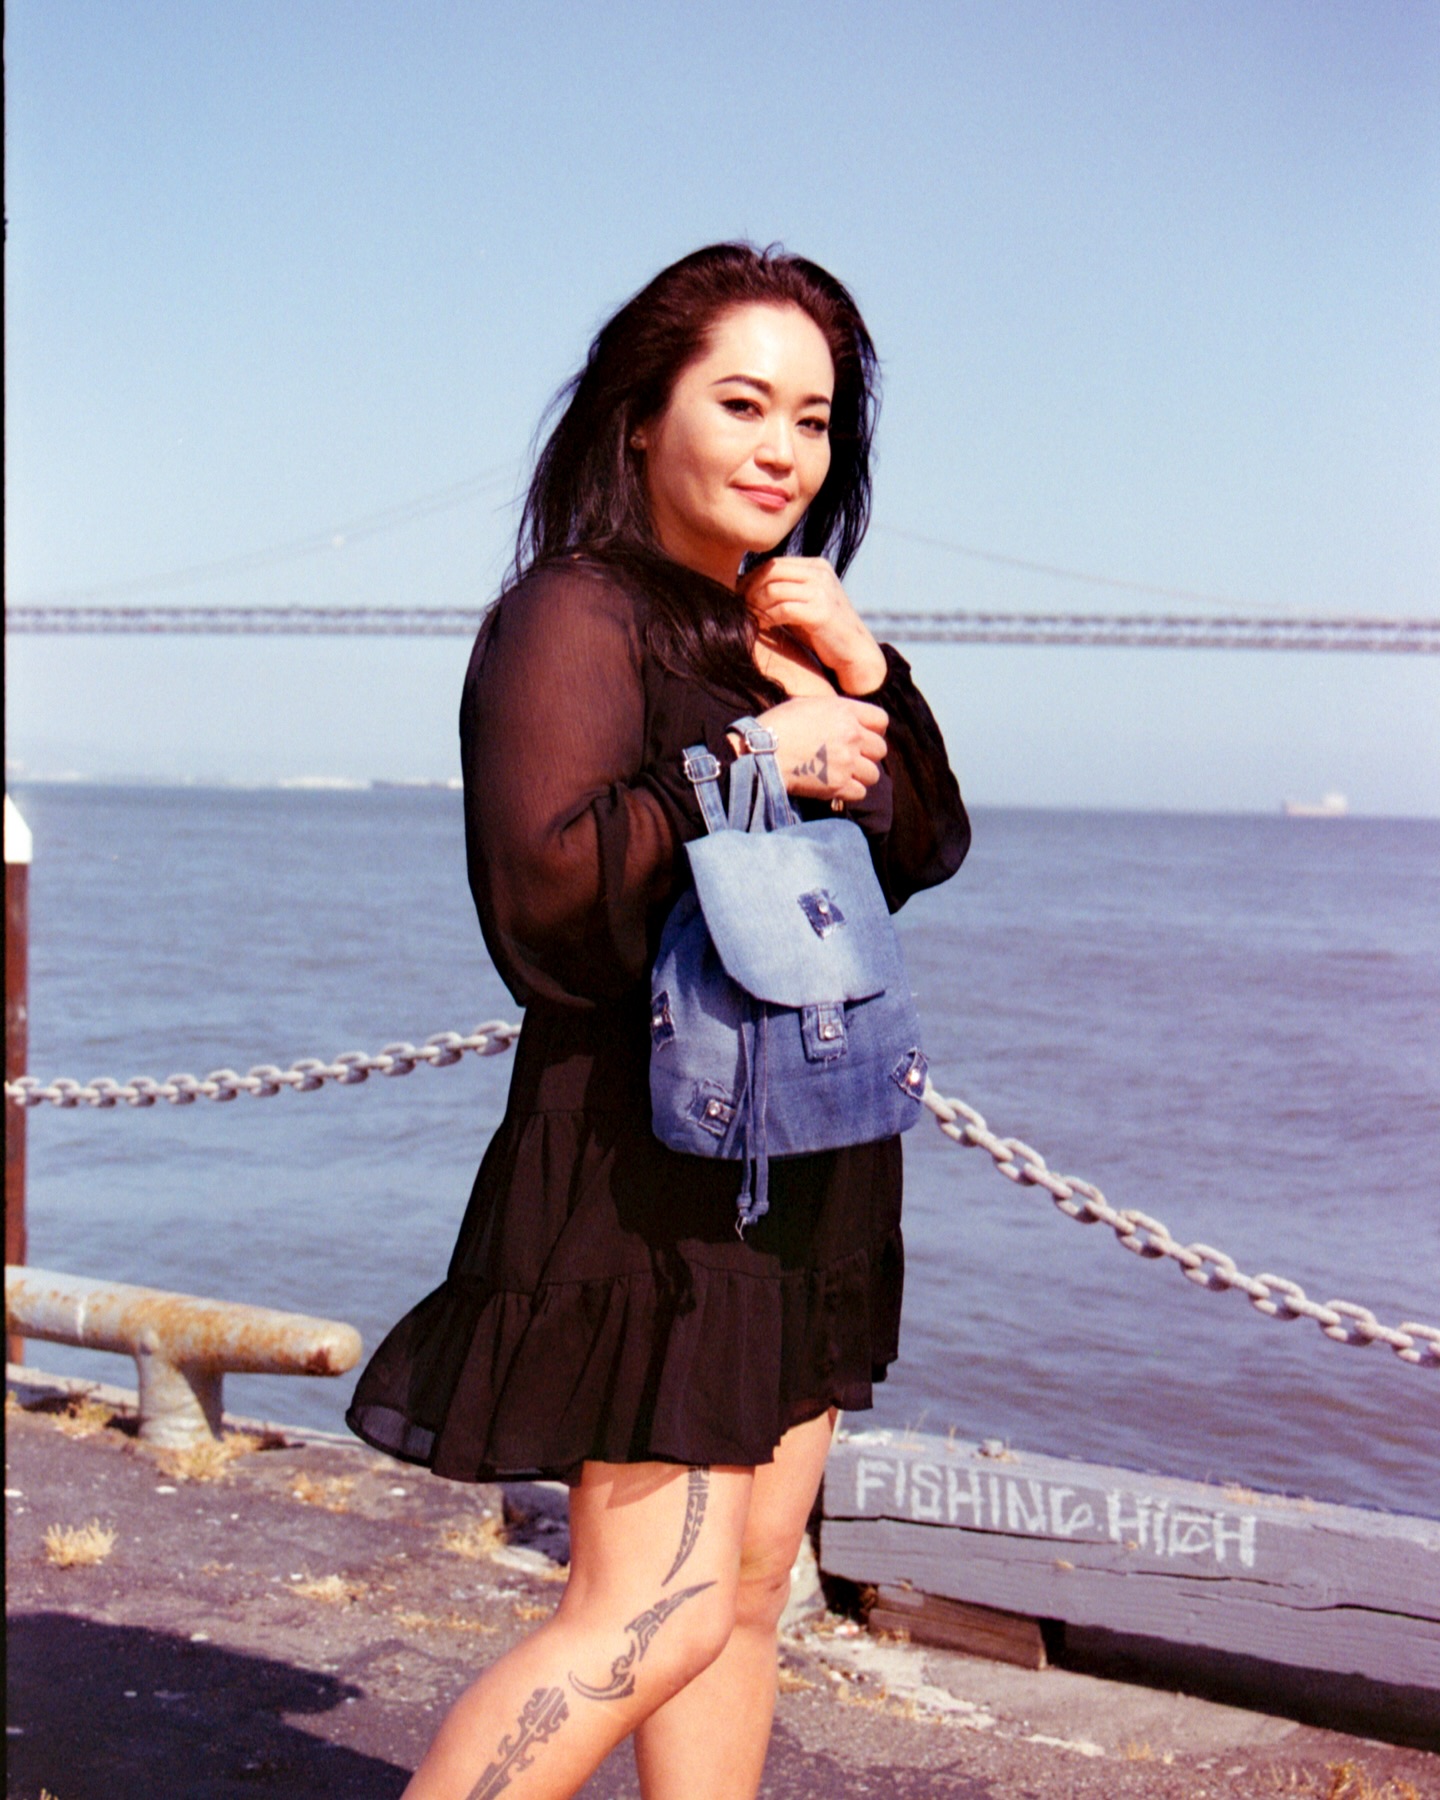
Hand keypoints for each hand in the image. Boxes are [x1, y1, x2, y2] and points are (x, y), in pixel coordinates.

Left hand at [740, 557, 887, 694]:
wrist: (855, 653)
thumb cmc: (823, 631)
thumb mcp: (804, 602)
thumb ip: (783, 591)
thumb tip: (744, 584)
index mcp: (817, 566)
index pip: (774, 563)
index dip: (752, 578)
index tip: (739, 596)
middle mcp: (821, 574)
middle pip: (771, 571)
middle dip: (750, 589)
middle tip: (741, 607)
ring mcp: (822, 591)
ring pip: (773, 589)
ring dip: (757, 605)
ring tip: (752, 618)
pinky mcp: (821, 612)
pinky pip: (783, 609)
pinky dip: (768, 618)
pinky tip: (764, 627)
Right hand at [749, 694, 888, 803]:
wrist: (762, 752)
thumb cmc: (779, 725)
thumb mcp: (808, 704)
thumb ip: (834, 710)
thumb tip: (847, 719)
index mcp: (845, 712)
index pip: (881, 720)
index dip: (874, 729)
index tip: (863, 736)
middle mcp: (852, 736)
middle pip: (880, 750)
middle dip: (867, 754)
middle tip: (851, 758)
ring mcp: (847, 762)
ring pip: (873, 774)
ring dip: (860, 776)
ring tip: (844, 775)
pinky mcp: (838, 785)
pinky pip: (861, 793)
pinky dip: (850, 792)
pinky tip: (836, 787)